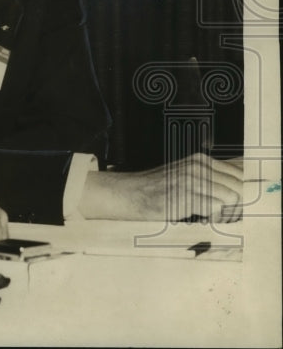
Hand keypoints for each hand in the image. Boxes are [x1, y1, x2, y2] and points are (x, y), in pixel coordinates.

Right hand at [80, 153, 243, 221]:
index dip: (246, 191)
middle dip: (238, 205)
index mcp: (202, 160)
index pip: (242, 173)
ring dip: (226, 212)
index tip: (239, 205)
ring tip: (210, 215)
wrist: (130, 194)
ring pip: (233, 198)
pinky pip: (217, 208)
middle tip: (223, 214)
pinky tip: (200, 217)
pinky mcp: (186, 194)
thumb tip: (243, 190)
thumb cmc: (160, 191)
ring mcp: (192, 179)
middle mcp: (199, 166)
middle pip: (241, 186)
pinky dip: (213, 217)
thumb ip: (212, 179)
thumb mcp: (187, 177)